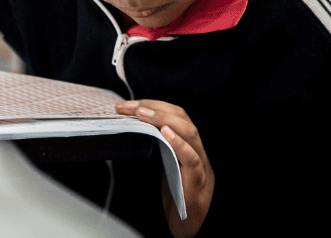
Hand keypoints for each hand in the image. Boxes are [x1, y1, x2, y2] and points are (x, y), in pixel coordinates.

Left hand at [116, 100, 212, 237]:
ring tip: (143, 113)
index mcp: (190, 147)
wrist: (191, 227)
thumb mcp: (168, 168)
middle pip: (183, 119)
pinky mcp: (197, 182)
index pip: (176, 115)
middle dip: (156, 107)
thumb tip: (138, 128)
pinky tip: (166, 133)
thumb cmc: (179, 199)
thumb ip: (161, 149)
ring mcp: (201, 166)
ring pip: (190, 133)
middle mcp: (198, 152)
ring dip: (165, 119)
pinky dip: (180, 144)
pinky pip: (192, 159)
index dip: (154, 105)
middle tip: (131, 106)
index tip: (129, 105)